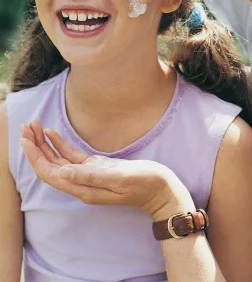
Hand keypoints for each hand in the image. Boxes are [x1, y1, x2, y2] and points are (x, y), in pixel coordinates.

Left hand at [20, 122, 194, 220]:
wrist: (161, 189)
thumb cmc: (145, 184)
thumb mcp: (119, 179)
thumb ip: (91, 176)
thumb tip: (61, 171)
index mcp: (84, 189)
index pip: (50, 173)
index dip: (36, 156)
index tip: (25, 138)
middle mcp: (82, 183)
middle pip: (50, 166)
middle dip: (35, 148)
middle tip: (25, 127)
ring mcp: (90, 175)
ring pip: (59, 160)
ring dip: (45, 145)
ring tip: (34, 127)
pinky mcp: (98, 167)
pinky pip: (73, 156)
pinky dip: (61, 145)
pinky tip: (52, 134)